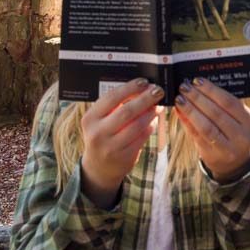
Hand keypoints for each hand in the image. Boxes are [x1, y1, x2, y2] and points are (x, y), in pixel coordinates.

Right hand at [80, 78, 162, 207]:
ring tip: (157, 106)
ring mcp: (110, 147)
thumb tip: (141, 89)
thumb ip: (115, 106)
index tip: (144, 82)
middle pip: (127, 111)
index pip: (112, 97)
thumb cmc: (102, 136)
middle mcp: (98, 133)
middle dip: (145, 99)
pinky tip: (153, 121)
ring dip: (151, 113)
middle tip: (158, 91)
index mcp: (90, 118)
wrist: (99, 168)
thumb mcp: (100, 120)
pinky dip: (150, 127)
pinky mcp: (123, 158)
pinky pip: (141, 138)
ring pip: (137, 125)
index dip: (130, 88)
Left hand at [175, 78, 249, 181]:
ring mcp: (227, 148)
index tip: (197, 80)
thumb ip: (222, 105)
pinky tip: (179, 112)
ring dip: (190, 110)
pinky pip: (197, 137)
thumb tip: (198, 86)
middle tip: (184, 87)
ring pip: (206, 127)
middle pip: (216, 113)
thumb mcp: (237, 119)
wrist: (234, 163)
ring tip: (180, 99)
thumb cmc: (233, 132)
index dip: (212, 90)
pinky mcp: (212, 156)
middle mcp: (241, 136)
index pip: (229, 102)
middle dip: (198, 98)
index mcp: (249, 122)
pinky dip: (187, 123)